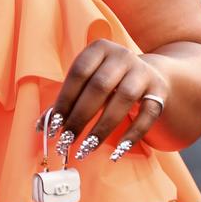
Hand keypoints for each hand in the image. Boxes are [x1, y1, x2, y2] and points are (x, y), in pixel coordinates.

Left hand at [35, 39, 168, 161]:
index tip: (54, 124)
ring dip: (102, 128)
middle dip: (80, 116)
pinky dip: (132, 135)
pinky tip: (116, 153)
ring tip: (86, 148)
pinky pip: (147, 116)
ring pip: (123, 100)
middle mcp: (123, 56)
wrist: (149, 74)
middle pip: (99, 87)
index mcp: (99, 48)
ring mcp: (143, 72)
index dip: (65, 99)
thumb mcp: (88, 81)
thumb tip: (41, 126)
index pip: (78, 73)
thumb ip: (67, 100)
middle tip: (67, 140)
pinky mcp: (159, 92)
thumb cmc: (107, 80)